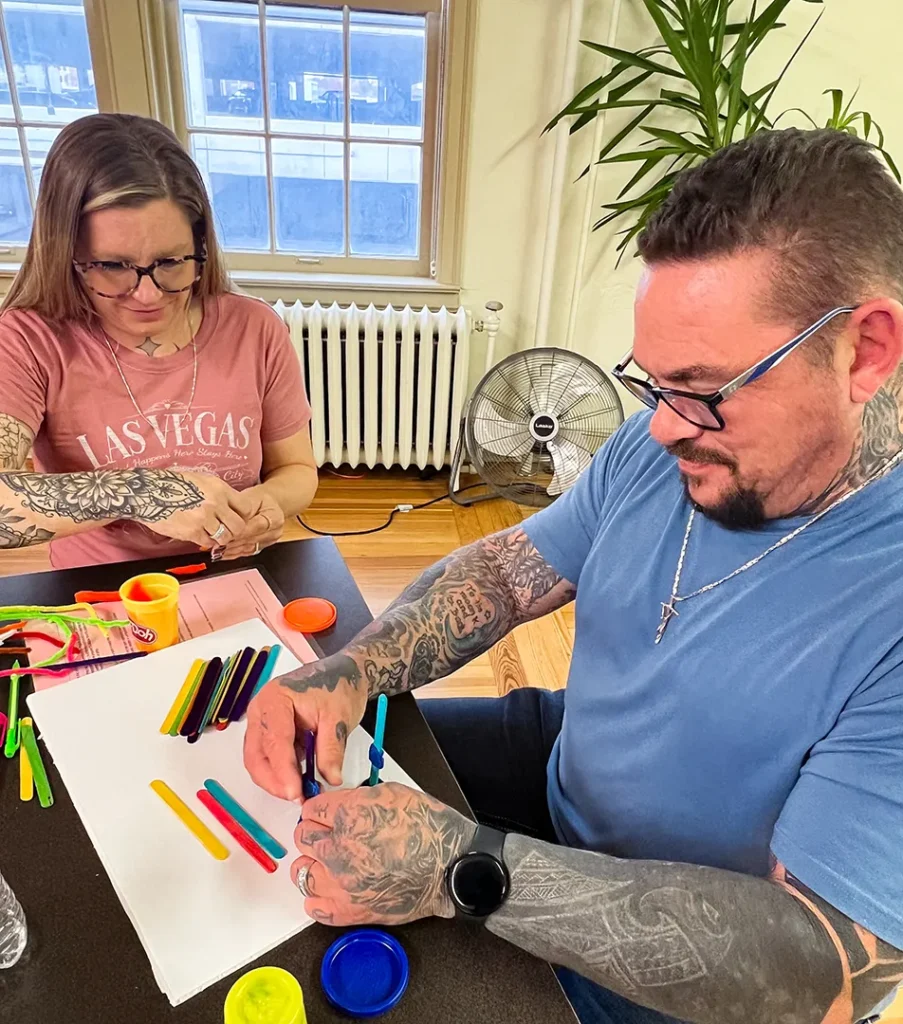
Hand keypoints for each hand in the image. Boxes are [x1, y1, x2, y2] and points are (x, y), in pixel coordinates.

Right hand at [139, 470, 253, 549]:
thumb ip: (219, 492)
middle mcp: (215, 503)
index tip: (239, 518)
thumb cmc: (172, 484)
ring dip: (221, 538)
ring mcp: (204, 518)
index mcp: (219, 488)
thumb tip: (232, 504)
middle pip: (239, 526)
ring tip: (214, 534)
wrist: (148, 492)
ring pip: (225, 537)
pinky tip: (201, 535)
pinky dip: (206, 541)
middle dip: (235, 530)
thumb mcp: (202, 480)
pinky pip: (208, 542)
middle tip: (228, 530)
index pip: (246, 507)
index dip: (244, 515)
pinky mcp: (192, 531)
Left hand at [218, 485, 283, 559]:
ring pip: (247, 548)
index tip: (224, 531)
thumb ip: (242, 508)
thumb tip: (229, 517)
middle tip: (215, 540)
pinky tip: (220, 552)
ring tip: (214, 547)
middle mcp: (274, 532)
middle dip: (231, 541)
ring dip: (230, 549)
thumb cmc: (257, 499)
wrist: (267, 504)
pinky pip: (245, 553)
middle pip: (251, 539)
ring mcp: (268, 542)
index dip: (240, 530)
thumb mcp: (251, 497)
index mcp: (275, 517)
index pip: (257, 526)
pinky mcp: (261, 548)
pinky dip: (232, 553)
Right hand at [244, 653, 367, 798]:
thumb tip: (330, 779)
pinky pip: (268, 757)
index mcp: (275, 699)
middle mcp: (261, 710)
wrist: (344, 673)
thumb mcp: (340, 717)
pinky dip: (281, 772)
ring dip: (276, 780)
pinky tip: (299, 780)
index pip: (274, 741)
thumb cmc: (339, 686)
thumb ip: (332, 750)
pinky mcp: (270, 731)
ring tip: (301, 792)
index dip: (283, 770)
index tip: (296, 792)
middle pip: (257, 755)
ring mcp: (262, 721)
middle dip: (274, 781)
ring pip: (258, 760)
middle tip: (298, 797)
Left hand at [292, 783, 475, 926]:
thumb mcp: (391, 793)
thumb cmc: (429, 828)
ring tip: (328, 863)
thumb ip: (357, 799)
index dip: (320, 810)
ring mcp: (341, 883)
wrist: (451, 866)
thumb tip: (339, 805)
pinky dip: (318, 897)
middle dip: (315, 832)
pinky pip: (314, 906)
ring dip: (312, 863)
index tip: (326, 814)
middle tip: (330, 835)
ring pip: (301, 872)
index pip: (311, 809)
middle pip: (302, 837)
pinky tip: (332, 888)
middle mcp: (338, 849)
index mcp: (349, 814)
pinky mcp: (350, 911)